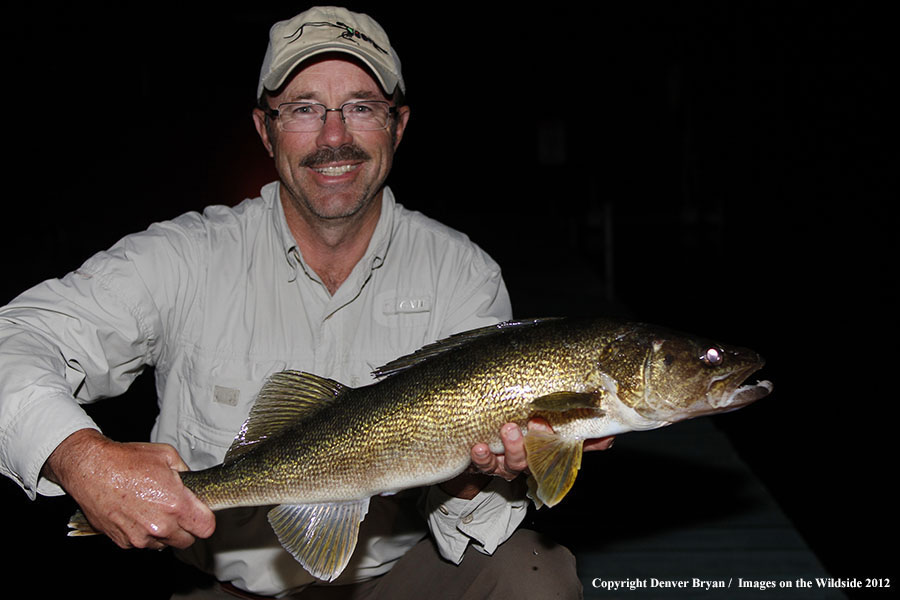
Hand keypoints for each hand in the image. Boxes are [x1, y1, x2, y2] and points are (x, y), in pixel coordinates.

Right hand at [43, 429, 214, 549]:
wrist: (90, 469)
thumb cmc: (126, 461)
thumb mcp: (167, 456)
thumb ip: (186, 473)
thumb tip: (193, 483)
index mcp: (175, 504)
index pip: (206, 528)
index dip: (205, 519)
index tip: (200, 512)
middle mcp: (160, 525)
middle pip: (187, 540)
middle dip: (186, 528)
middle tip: (178, 511)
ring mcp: (140, 537)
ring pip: (165, 543)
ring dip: (164, 532)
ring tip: (153, 509)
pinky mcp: (123, 542)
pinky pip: (143, 543)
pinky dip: (143, 533)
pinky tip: (137, 513)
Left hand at [441, 419, 614, 498]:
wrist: (476, 443)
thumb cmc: (518, 430)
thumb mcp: (549, 429)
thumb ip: (579, 433)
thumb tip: (610, 438)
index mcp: (545, 452)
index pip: (563, 451)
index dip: (570, 443)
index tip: (564, 426)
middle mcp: (527, 460)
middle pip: (537, 458)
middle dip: (538, 442)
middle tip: (536, 423)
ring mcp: (505, 463)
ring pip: (511, 464)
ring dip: (511, 448)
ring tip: (507, 429)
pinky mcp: (484, 464)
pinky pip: (484, 464)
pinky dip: (482, 457)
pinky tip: (479, 447)